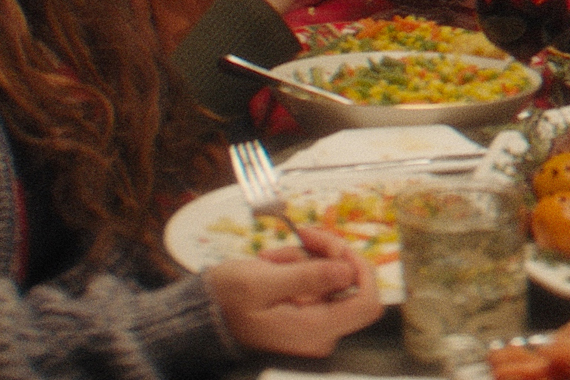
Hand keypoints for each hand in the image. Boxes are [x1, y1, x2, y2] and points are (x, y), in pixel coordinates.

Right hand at [206, 230, 381, 356]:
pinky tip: (273, 264)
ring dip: (305, 256)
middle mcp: (321, 332)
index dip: (361, 269)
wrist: (203, 315)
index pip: (367, 303)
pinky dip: (299, 264)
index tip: (338, 247)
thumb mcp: (261, 282)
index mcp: (314, 330)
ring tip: (272, 258)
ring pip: (331, 275)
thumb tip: (349, 272)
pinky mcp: (307, 313)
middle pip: (349, 282)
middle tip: (300, 237)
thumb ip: (308, 277)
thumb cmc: (226, 301)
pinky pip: (316, 280)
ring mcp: (315, 323)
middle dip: (326, 253)